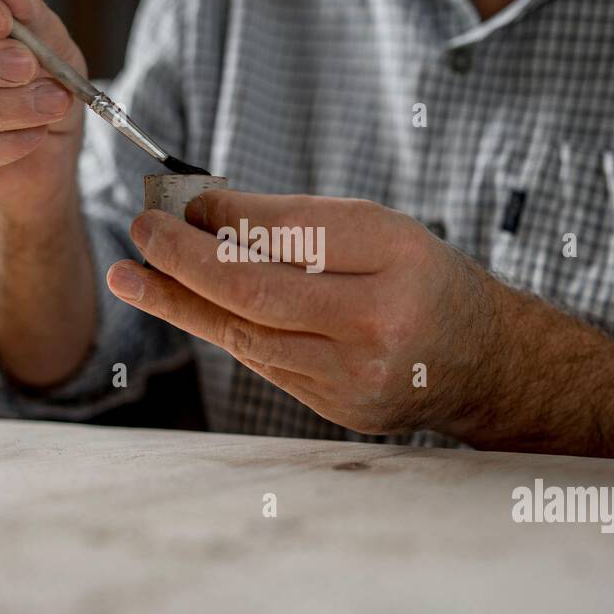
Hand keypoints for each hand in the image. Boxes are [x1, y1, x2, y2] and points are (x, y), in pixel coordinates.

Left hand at [105, 191, 499, 436]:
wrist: (481, 361)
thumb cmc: (425, 280)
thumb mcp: (379, 230)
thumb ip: (297, 222)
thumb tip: (206, 211)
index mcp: (398, 266)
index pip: (293, 237)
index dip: (227, 220)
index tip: (182, 202)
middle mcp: (378, 328)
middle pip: (258, 293)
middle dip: (185, 261)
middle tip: (141, 233)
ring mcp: (355, 381)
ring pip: (248, 337)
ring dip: (181, 303)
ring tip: (132, 276)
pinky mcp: (336, 411)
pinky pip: (262, 363)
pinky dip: (222, 329)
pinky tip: (186, 306)